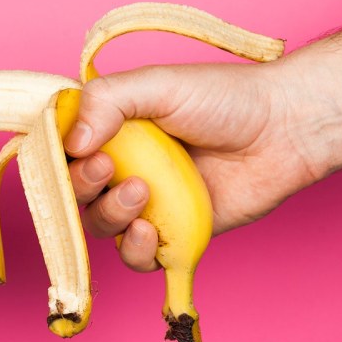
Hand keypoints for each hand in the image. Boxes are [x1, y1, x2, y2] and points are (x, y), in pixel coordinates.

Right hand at [63, 61, 329, 271]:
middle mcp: (120, 166)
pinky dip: (134, 250)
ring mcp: (143, 202)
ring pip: (99, 225)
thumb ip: (108, 101)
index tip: (78, 150)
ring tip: (142, 193)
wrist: (283, 131)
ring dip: (110, 214)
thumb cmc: (224, 99)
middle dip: (83, 185)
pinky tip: (149, 231)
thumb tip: (74, 142)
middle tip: (108, 169)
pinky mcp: (169, 233)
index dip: (59, 157)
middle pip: (73, 192)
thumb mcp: (158, 84)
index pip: (61, 150)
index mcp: (109, 128)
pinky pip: (135, 256)